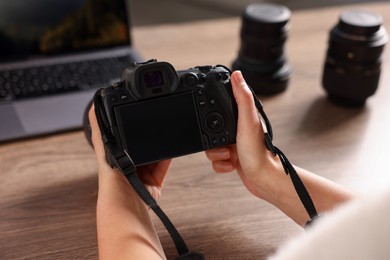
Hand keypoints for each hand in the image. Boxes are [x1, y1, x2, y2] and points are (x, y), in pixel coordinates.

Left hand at [88, 105, 170, 199]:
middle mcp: (128, 166)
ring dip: (159, 147)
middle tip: (153, 126)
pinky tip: (170, 148)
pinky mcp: (154, 183)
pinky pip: (163, 167)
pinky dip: (168, 158)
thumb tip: (93, 107)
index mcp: (114, 158)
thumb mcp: (104, 149)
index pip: (123, 138)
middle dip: (147, 138)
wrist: (127, 203)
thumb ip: (100, 130)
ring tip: (162, 135)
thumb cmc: (111, 181)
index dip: (130, 128)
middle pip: (141, 147)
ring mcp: (142, 175)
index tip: (136, 116)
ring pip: (153, 156)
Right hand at [205, 71, 280, 198]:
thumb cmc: (259, 152)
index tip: (209, 112)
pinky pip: (215, 159)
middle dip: (212, 139)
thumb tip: (237, 75)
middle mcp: (238, 129)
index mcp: (244, 117)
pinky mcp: (231, 157)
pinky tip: (231, 165)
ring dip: (216, 154)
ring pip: (211, 145)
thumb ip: (242, 98)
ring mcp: (234, 143)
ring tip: (229, 155)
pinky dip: (220, 164)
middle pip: (211, 127)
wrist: (264, 179)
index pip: (223, 104)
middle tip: (225, 144)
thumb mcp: (248, 121)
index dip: (213, 106)